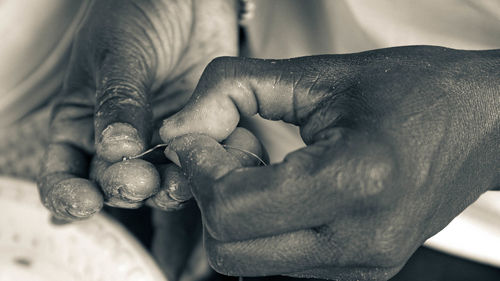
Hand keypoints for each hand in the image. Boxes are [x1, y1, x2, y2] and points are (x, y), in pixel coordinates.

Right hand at [37, 0, 238, 217]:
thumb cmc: (138, 13)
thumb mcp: (119, 51)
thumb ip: (117, 100)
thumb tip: (117, 150)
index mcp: (82, 123)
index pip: (65, 173)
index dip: (69, 196)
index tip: (85, 201)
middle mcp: (120, 141)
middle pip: (115, 184)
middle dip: (125, 189)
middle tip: (141, 180)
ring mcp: (161, 140)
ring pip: (159, 183)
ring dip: (166, 190)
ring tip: (175, 182)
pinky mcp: (198, 135)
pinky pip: (200, 162)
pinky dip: (205, 169)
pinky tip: (209, 163)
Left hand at [160, 46, 499, 279]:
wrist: (483, 125)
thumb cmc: (417, 91)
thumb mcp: (322, 75)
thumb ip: (238, 90)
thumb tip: (177, 127)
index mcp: (356, 182)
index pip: (231, 206)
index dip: (197, 169)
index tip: (196, 136)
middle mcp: (359, 240)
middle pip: (229, 249)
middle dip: (209, 195)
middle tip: (227, 148)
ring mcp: (362, 265)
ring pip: (247, 262)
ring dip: (233, 213)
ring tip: (260, 165)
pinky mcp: (361, 270)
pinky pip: (278, 262)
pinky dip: (261, 226)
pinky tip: (282, 186)